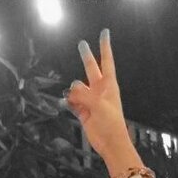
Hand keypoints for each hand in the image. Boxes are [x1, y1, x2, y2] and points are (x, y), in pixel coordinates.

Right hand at [66, 30, 129, 158]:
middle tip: (82, 44)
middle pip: (90, 68)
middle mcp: (99, 90)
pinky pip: (72, 102)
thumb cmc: (111, 123)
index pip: (106, 61)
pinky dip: (68, 102)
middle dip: (86, 56)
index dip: (104, 47)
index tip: (104, 33)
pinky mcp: (83, 112)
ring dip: (74, 92)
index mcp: (109, 85)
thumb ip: (83, 94)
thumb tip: (70, 92)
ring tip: (76, 100)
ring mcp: (91, 100)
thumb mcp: (98, 104)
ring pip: (77, 87)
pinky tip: (66, 103)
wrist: (110, 144)